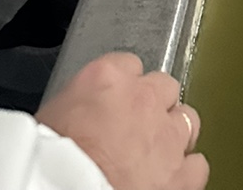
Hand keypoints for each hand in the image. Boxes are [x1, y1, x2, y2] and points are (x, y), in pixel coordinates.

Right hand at [37, 53, 207, 189]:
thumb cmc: (46, 166)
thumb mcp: (48, 119)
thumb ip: (75, 104)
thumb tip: (73, 114)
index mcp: (106, 78)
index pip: (126, 65)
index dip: (120, 88)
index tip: (112, 102)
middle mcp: (144, 99)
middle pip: (163, 87)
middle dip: (152, 106)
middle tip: (133, 129)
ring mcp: (168, 136)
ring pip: (186, 120)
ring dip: (172, 134)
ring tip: (153, 153)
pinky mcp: (181, 176)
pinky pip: (196, 165)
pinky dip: (185, 172)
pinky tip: (170, 179)